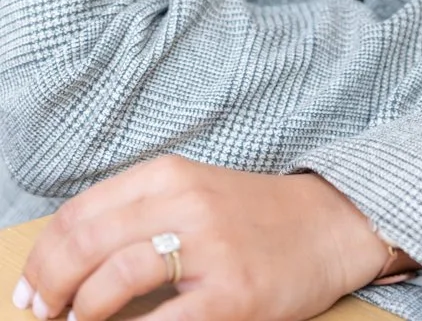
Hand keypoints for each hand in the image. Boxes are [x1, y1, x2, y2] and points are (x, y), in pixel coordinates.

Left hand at [12, 156, 391, 320]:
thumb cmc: (254, 218)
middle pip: (87, 244)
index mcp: (168, 175)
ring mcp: (211, 247)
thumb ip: (138, 215)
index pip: (79, 214)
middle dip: (48, 288)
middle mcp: (185, 202)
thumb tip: (67, 263)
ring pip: (116, 278)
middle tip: (40, 315)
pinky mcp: (233, 293)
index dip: (42, 258)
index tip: (28, 291)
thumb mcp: (192, 195)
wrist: (332, 224)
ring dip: (80, 312)